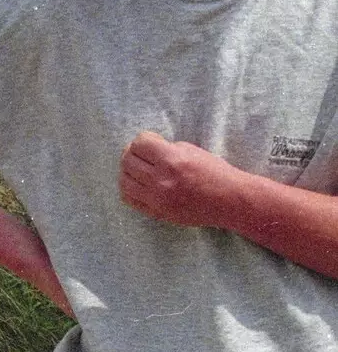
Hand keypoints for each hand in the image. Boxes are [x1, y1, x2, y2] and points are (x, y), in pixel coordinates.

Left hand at [119, 131, 239, 227]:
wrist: (228, 200)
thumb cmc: (214, 172)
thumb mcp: (192, 151)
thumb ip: (166, 149)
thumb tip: (146, 150)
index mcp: (172, 160)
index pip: (140, 143)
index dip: (144, 139)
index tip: (152, 141)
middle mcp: (161, 180)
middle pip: (127, 161)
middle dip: (132, 152)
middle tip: (141, 153)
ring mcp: (157, 199)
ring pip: (124, 181)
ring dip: (127, 171)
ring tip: (138, 168)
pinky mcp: (157, 212)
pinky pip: (129, 199)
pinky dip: (129, 189)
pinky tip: (138, 184)